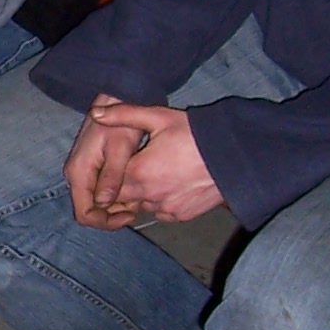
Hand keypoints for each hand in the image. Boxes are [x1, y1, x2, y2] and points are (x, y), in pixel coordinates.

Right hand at [65, 93, 142, 226]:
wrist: (116, 100)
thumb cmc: (121, 123)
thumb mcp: (121, 149)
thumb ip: (112, 176)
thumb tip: (103, 203)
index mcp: (79, 172)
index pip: (84, 213)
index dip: (105, 222)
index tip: (129, 216)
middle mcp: (75, 174)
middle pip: (88, 209)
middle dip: (111, 214)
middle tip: (136, 207)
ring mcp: (80, 170)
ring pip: (93, 201)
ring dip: (113, 205)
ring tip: (136, 197)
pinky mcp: (88, 166)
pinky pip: (96, 189)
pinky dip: (113, 195)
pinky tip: (130, 187)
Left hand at [91, 104, 223, 223]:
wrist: (233, 156)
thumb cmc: (196, 134)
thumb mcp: (159, 118)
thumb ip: (124, 115)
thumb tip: (96, 113)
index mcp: (138, 173)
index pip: (108, 183)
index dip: (108, 175)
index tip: (117, 164)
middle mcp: (148, 195)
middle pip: (122, 199)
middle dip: (123, 187)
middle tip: (135, 170)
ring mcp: (166, 208)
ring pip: (142, 206)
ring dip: (142, 196)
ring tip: (155, 176)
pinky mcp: (181, 216)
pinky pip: (161, 214)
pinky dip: (160, 204)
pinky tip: (169, 187)